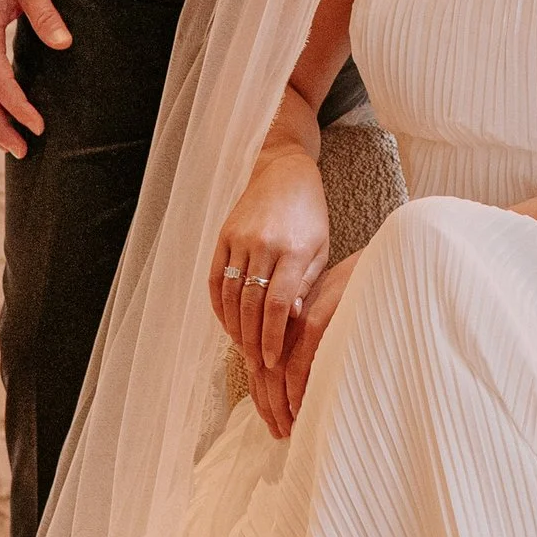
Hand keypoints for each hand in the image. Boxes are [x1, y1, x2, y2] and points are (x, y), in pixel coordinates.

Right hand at [211, 146, 328, 386]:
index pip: (278, 305)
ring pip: (230, 294)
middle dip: (252, 340)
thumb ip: (306, 284)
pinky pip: (215, 277)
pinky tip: (227, 324)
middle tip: (256, 366)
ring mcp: (240, 238)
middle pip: (251, 305)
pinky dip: (218, 305)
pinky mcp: (224, 235)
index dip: (272, 337)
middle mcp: (264, 245)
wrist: (284, 171)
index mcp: (293, 250)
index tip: (272, 361)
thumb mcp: (320, 248)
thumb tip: (290, 320)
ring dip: (234, 327)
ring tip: (242, 350)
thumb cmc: (310, 214)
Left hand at [250, 250, 356, 439]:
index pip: (262, 361)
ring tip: (285, 429)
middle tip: (276, 432)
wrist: (378, 258)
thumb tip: (298, 373)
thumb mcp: (329, 309)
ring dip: (277, 404)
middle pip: (264, 371)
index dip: (263, 393)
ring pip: (276, 372)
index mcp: (285, 317)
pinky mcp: (317, 321)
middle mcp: (286, 318)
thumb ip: (311, 333)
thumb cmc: (357, 287)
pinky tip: (297, 409)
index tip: (270, 419)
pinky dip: (294, 389)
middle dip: (268, 405)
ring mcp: (299, 319)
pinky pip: (298, 362)